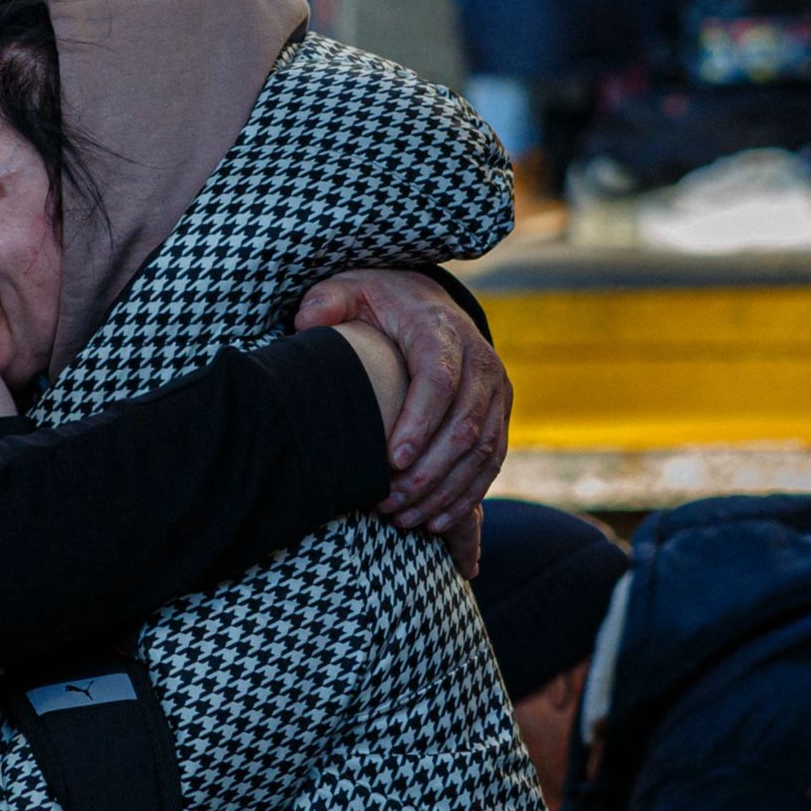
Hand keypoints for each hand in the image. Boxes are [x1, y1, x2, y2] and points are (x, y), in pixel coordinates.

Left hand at [296, 268, 509, 535]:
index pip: (439, 379)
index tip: (391, 460)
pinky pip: (493, 461)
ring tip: (403, 518)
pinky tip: (434, 521)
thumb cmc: (377, 303)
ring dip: (445, 491)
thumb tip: (309, 318)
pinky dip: (466, 495)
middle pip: (466, 424)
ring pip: (483, 450)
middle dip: (428, 472)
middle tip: (387, 502)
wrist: (425, 301)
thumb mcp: (349, 290)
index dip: (420, 422)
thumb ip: (327, 301)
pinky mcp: (501, 413)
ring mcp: (496, 388)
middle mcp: (480, 358)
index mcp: (442, 329)